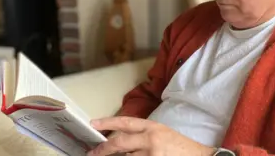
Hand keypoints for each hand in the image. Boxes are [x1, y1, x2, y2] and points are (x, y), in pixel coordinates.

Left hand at [87, 116, 215, 155]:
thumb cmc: (181, 147)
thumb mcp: (162, 134)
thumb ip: (143, 135)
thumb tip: (121, 140)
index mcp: (153, 127)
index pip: (126, 122)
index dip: (108, 122)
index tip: (93, 123)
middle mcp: (151, 140)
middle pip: (120, 142)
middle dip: (103, 149)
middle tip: (93, 152)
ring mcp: (152, 155)